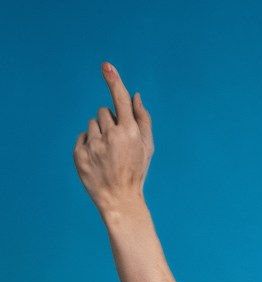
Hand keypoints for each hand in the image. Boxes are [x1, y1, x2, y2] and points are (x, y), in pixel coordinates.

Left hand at [73, 63, 153, 219]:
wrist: (120, 200)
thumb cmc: (136, 171)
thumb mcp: (146, 148)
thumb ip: (143, 120)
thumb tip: (135, 95)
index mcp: (130, 133)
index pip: (120, 100)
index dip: (114, 81)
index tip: (106, 66)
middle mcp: (111, 137)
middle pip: (103, 112)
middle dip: (109, 123)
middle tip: (116, 145)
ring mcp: (94, 146)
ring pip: (92, 124)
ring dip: (98, 134)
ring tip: (107, 154)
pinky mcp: (79, 154)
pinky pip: (82, 136)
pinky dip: (88, 145)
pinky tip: (97, 160)